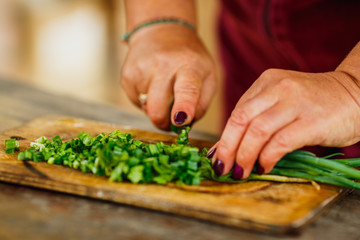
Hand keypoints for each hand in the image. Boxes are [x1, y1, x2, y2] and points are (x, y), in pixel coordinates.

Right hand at [121, 25, 215, 129]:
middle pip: (157, 108)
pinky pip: (136, 102)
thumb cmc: (190, 59)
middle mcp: (162, 66)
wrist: (162, 30)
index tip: (180, 121)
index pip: (186, 89)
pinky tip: (151, 83)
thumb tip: (184, 126)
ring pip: (146, 109)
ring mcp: (141, 70)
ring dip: (156, 107)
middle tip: (172, 119)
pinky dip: (145, 100)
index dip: (183, 107)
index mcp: (188, 66)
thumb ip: (201, 105)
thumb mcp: (208, 76)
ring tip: (163, 88)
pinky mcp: (127, 76)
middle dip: (164, 122)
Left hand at [211, 69, 359, 178]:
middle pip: (241, 119)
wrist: (357, 93)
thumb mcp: (282, 103)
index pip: (237, 112)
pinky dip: (267, 157)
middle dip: (227, 147)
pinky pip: (280, 142)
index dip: (224, 137)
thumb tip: (225, 148)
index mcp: (267, 82)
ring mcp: (295, 103)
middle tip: (222, 168)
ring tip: (240, 172)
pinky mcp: (311, 121)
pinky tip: (264, 167)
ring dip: (244, 155)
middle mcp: (278, 88)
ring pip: (257, 131)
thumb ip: (256, 121)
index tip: (217, 157)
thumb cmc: (315, 104)